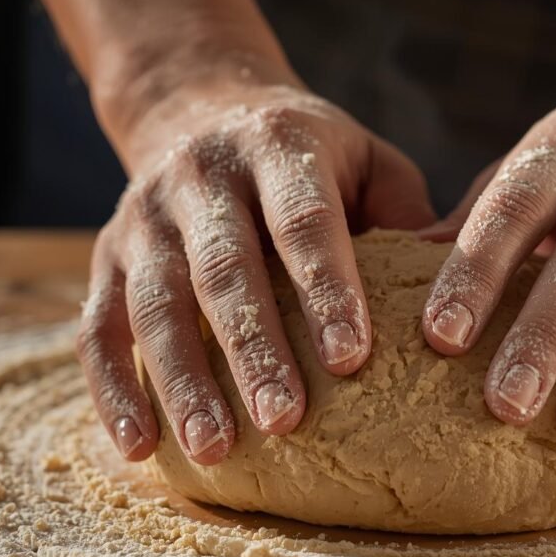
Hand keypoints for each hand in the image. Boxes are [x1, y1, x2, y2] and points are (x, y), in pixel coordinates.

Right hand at [78, 72, 433, 463]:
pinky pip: (98, 326)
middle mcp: (202, 177)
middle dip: (254, 348)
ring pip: (156, 304)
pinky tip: (141, 446)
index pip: (305, 221)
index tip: (352, 361)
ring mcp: (144, 217)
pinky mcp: (105, 255)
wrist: (199, 106)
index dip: (327, 290)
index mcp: (279, 147)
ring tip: (215, 450)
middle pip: (225, 269)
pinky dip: (114, 389)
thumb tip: (457, 302)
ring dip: (183, 381)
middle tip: (287, 422)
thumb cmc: (309, 158)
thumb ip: (406, 219)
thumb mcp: (366, 160)